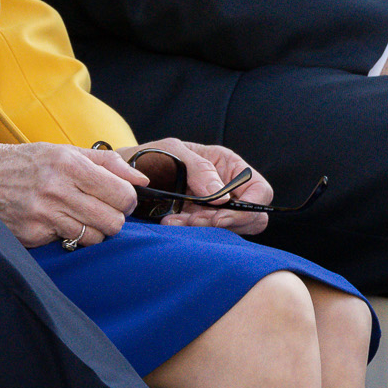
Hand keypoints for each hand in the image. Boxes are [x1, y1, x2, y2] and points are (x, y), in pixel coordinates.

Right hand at [0, 142, 144, 247]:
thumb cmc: (28, 162)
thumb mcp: (65, 151)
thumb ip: (107, 163)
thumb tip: (142, 180)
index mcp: (69, 164)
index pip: (121, 194)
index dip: (127, 199)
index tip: (120, 198)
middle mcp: (57, 189)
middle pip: (113, 221)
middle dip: (114, 218)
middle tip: (103, 210)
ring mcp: (44, 215)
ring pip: (95, 237)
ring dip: (94, 230)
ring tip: (80, 216)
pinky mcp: (33, 234)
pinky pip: (70, 244)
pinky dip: (71, 236)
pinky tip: (60, 223)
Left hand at [122, 138, 274, 234]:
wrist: (128, 173)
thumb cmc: (153, 155)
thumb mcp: (174, 151)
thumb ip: (198, 168)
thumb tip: (221, 196)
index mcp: (229, 166)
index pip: (260, 191)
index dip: (247, 207)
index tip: (219, 215)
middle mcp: (228, 189)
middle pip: (251, 217)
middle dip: (224, 222)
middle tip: (194, 220)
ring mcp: (216, 209)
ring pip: (229, 230)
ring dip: (205, 230)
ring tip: (176, 221)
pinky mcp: (201, 223)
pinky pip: (209, 236)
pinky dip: (192, 234)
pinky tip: (171, 223)